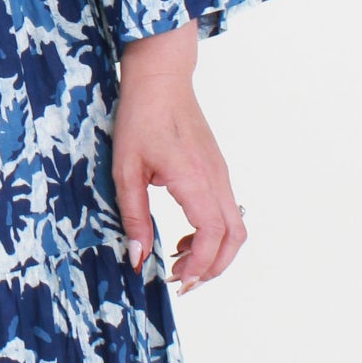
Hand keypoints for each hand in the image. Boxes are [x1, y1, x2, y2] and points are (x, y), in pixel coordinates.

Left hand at [110, 21, 246, 290]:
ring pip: (236, 226)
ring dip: (215, 252)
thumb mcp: (126, 170)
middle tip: (182, 283)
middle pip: (235, 238)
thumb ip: (134, 217)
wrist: (162, 79)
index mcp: (194, 179)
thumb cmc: (140, 118)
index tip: (177, 282)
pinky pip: (227, 211)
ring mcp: (221, 174)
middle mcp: (216, 179)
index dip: (199, 266)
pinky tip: (185, 237)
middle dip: (214, 268)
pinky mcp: (218, 170)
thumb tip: (138, 259)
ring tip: (180, 261)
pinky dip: (214, 234)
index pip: (213, 235)